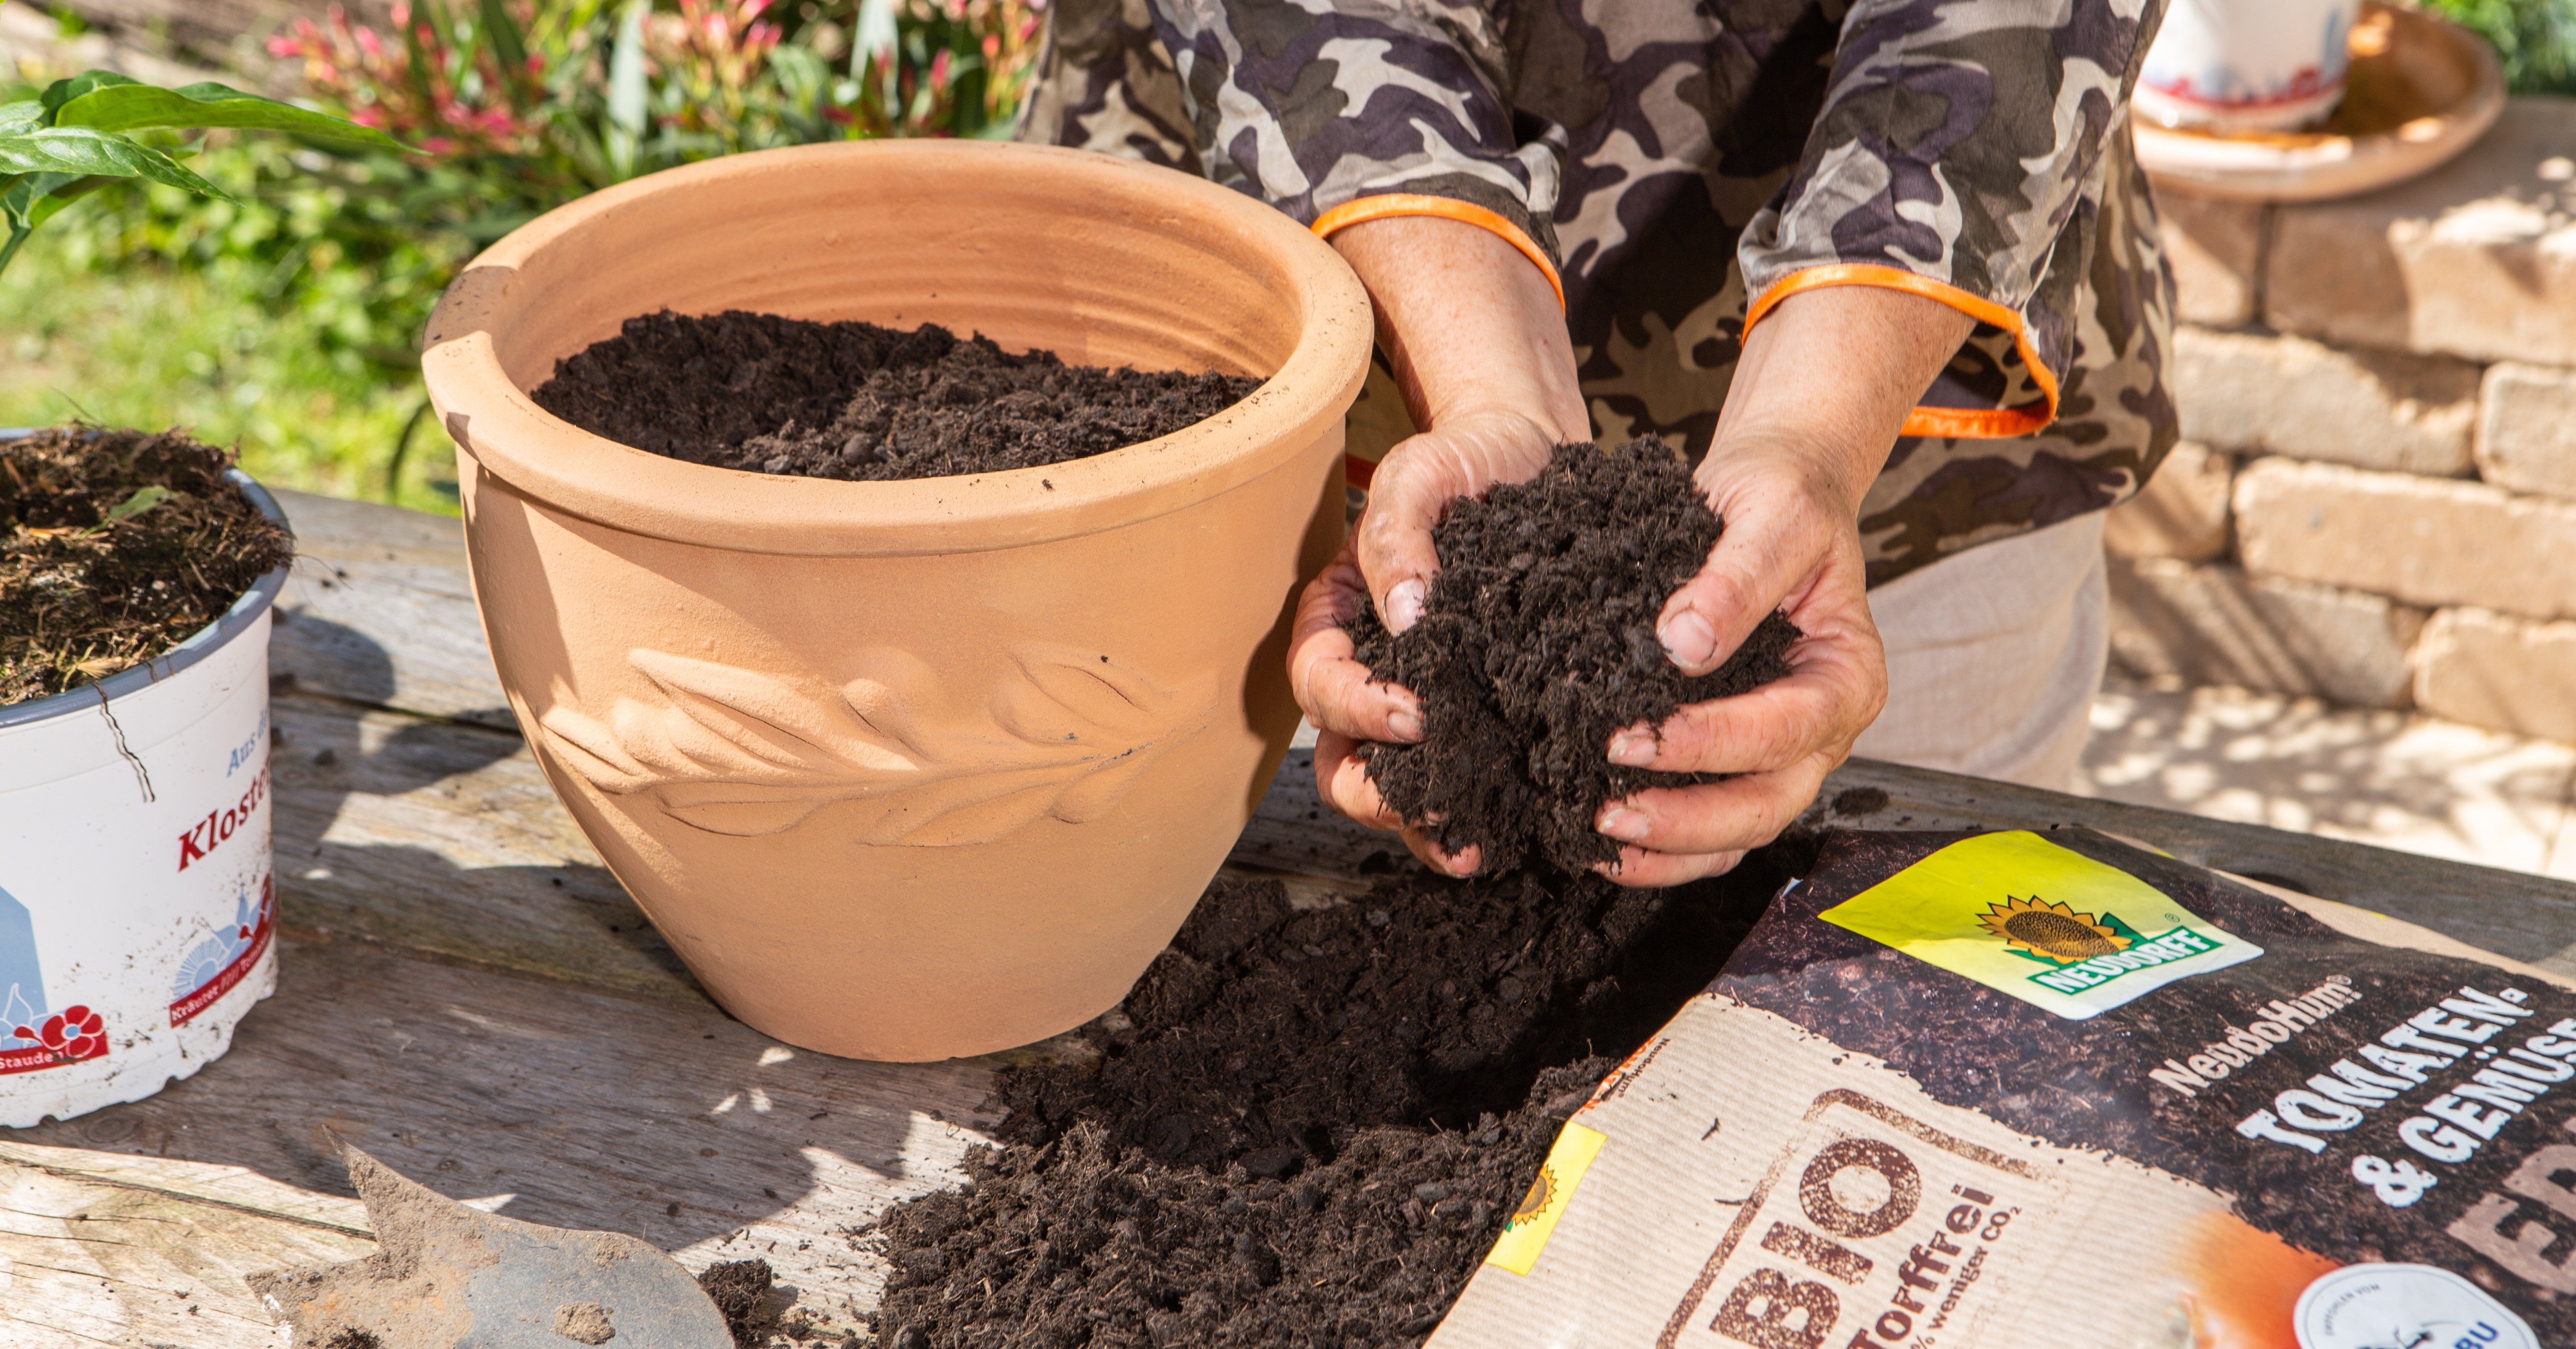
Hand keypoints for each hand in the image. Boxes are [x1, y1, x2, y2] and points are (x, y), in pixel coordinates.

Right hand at [1291, 409, 1558, 875]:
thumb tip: (1403, 614)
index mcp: (1338, 620)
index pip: (1319, 681)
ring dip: (1423, 825)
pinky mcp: (1482, 718)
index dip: (1357, 708)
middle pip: (1341, 757)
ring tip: (1470, 848)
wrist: (1534, 458)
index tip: (1415, 714)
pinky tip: (1512, 830)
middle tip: (1431, 805)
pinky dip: (1478, 813)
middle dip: (1379, 793)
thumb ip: (1396, 536)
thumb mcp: (1421, 475)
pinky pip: (1464, 780)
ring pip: (1395, 786)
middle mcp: (1371, 673)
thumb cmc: (1464, 462)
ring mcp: (1424, 703)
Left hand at [1587, 284, 1974, 885]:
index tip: (1629, 738)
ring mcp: (1785, 753)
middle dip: (1687, 818)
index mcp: (1848, 675)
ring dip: (1672, 845)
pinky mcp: (1741, 759)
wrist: (1772, 495)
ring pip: (1741, 830)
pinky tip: (1603, 844)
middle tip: (1607, 810)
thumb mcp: (1771, 513)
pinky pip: (1713, 827)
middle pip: (1769, 802)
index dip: (1708, 743)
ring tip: (1597, 836)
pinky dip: (1665, 846)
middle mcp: (1824, 728)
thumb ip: (1736, 576)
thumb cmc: (1780, 498)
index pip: (1785, 729)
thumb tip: (1684, 644)